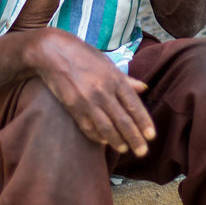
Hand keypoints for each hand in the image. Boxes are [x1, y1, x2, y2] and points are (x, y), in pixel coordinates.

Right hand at [27, 28, 156, 155]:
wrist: (53, 52)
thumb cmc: (83, 55)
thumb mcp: (107, 63)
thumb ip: (125, 79)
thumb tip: (144, 88)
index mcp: (114, 78)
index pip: (134, 105)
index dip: (144, 122)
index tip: (151, 136)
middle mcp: (103, 91)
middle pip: (123, 121)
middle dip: (135, 139)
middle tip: (142, 152)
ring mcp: (87, 101)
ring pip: (107, 128)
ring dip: (117, 142)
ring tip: (125, 149)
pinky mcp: (73, 107)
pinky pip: (88, 127)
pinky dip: (97, 137)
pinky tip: (104, 142)